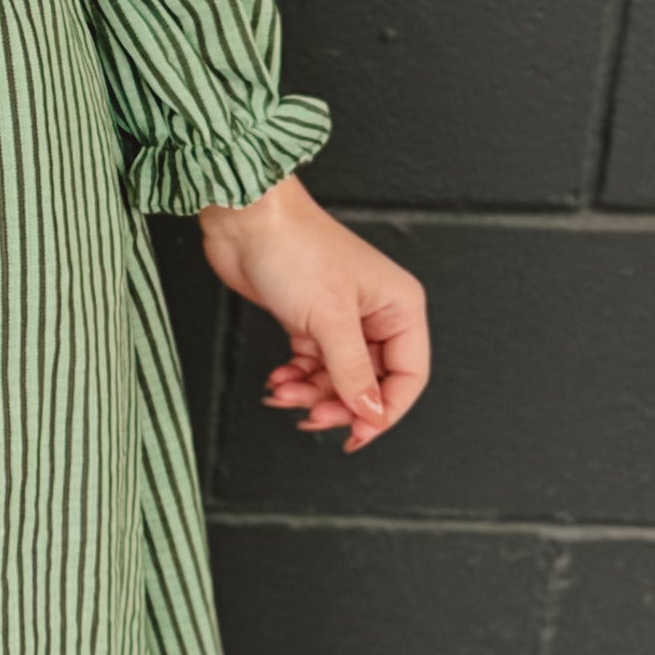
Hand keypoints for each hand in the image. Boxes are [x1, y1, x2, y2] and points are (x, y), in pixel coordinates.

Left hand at [197, 173, 429, 454]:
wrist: (246, 220)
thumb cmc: (295, 248)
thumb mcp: (329, 319)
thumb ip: (352, 371)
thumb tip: (370, 413)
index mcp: (400, 307)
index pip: (408, 376)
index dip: (384, 410)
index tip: (357, 435)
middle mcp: (377, 315)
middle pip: (371, 383)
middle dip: (339, 405)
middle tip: (311, 419)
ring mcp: (342, 319)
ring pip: (337, 379)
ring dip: (310, 393)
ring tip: (282, 392)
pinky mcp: (310, 321)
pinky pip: (313, 366)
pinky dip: (296, 378)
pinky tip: (277, 380)